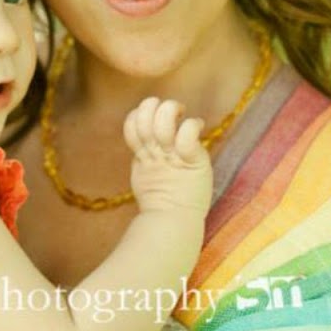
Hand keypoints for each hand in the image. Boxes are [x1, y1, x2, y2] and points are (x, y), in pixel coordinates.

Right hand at [124, 96, 210, 217]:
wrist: (172, 224)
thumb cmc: (165, 205)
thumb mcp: (146, 177)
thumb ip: (146, 159)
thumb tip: (146, 146)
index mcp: (143, 156)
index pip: (131, 123)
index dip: (140, 115)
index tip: (153, 120)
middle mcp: (154, 153)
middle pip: (144, 116)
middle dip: (155, 106)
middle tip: (170, 113)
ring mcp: (171, 156)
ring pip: (164, 119)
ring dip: (172, 110)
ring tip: (182, 114)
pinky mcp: (191, 160)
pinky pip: (187, 133)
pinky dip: (192, 124)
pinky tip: (199, 127)